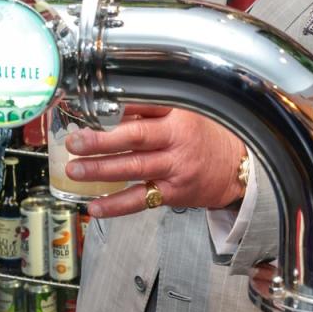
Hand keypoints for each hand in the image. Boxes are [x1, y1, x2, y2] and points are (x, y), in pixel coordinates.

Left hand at [64, 105, 246, 217]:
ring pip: (133, 168)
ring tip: (76, 170)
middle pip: (135, 137)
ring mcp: (175, 167)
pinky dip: (116, 205)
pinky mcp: (173, 192)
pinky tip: (95, 206)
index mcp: (177, 113)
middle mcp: (176, 139)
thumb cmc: (205, 137)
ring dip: (101, 170)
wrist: (237, 168)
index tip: (87, 106)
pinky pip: (140, 199)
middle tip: (75, 142)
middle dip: (101, 140)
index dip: (114, 106)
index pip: (143, 105)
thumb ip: (150, 112)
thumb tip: (106, 110)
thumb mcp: (185, 114)